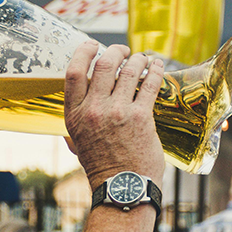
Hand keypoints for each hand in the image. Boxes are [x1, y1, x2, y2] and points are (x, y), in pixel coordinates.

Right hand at [63, 44, 165, 187]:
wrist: (122, 187)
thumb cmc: (101, 166)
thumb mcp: (77, 143)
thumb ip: (76, 122)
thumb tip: (77, 106)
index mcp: (75, 115)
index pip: (74, 72)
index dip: (83, 52)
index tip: (92, 45)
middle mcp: (94, 110)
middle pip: (104, 65)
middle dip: (116, 51)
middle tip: (123, 50)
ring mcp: (118, 112)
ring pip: (129, 70)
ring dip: (138, 59)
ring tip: (143, 58)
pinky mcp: (141, 117)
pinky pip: (149, 84)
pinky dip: (154, 71)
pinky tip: (157, 66)